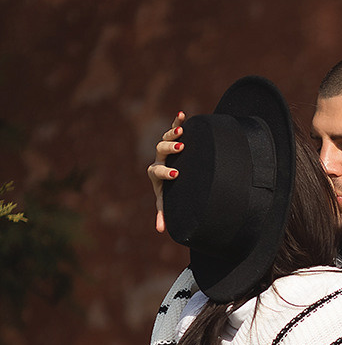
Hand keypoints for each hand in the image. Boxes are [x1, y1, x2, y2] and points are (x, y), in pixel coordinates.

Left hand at [149, 111, 185, 233]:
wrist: (172, 175)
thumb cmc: (170, 190)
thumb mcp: (166, 200)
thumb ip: (163, 213)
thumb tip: (161, 231)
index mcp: (156, 173)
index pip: (158, 172)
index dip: (165, 172)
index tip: (175, 174)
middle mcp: (159, 158)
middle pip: (160, 150)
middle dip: (169, 148)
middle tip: (180, 147)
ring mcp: (165, 147)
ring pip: (166, 137)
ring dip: (173, 133)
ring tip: (182, 131)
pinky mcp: (173, 138)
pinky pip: (174, 128)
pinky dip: (177, 122)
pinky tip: (182, 114)